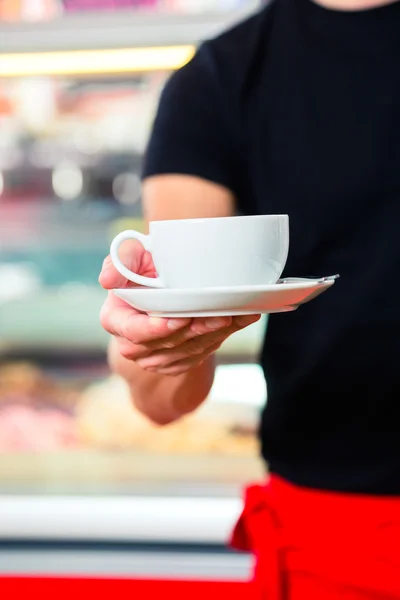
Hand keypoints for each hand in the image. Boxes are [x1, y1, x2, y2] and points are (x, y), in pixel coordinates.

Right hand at [99, 240, 260, 375]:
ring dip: (212, 335)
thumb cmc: (144, 269)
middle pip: (168, 343)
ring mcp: (155, 358)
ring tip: (233, 316)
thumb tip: (107, 280)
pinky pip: (201, 355)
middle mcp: (132, 344)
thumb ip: (121, 260)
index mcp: (116, 320)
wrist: (156, 291)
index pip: (133, 331)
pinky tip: (240, 320)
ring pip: (188, 351)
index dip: (155, 329)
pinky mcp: (176, 362)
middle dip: (195, 330)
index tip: (178, 319)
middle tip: (220, 316)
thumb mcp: (131, 257)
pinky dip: (222, 337)